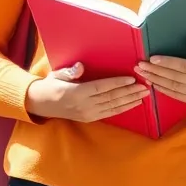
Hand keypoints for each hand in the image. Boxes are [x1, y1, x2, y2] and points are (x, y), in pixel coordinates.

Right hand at [24, 62, 149, 122]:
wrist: (41, 104)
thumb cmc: (50, 85)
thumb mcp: (56, 75)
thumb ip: (69, 72)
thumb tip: (80, 66)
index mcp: (77, 93)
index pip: (102, 88)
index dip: (117, 83)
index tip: (131, 78)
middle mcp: (85, 105)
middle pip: (111, 98)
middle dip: (130, 92)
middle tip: (145, 86)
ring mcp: (88, 113)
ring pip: (113, 106)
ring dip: (130, 100)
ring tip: (144, 94)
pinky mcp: (91, 118)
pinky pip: (110, 113)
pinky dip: (123, 108)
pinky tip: (133, 103)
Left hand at [136, 39, 185, 107]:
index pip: (181, 66)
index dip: (165, 62)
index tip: (151, 58)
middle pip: (173, 77)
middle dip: (154, 71)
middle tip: (139, 66)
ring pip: (173, 88)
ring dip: (156, 81)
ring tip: (142, 74)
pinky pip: (178, 96)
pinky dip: (164, 91)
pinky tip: (154, 84)